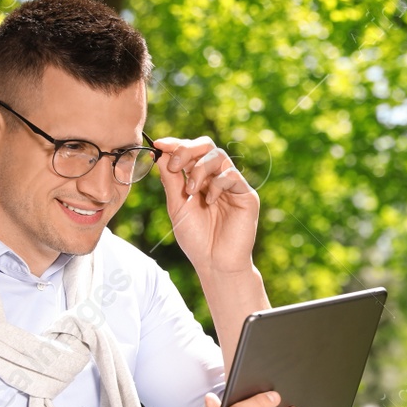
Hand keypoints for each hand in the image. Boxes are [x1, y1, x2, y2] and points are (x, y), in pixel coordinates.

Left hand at [152, 136, 258, 274]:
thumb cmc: (196, 238)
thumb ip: (171, 180)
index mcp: (200, 180)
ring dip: (200, 169)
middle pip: (206, 146)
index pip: (191, 152)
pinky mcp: (246, 195)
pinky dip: (217, 184)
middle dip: (187, 150)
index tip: (160, 144)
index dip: (176, 144)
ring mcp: (233, 186)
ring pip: (218, 156)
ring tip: (191, 191)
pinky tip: (210, 200)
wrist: (214, 262)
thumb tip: (161, 153)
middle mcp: (217, 178)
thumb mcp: (177, 206)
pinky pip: (231, 175)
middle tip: (176, 165)